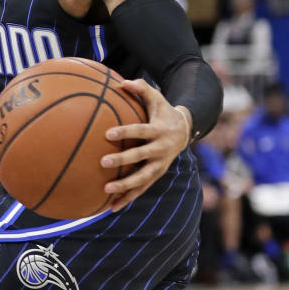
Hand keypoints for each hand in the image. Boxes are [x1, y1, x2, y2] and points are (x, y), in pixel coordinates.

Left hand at [100, 78, 190, 210]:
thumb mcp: (156, 98)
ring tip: (106, 189)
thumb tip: (122, 82)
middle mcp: (161, 149)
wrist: (185, 131)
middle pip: (142, 156)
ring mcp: (160, 165)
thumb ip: (141, 88)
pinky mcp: (156, 175)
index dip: (126, 132)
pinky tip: (111, 207)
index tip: (108, 134)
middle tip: (103, 162)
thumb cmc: (163, 112)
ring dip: (126, 185)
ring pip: (143, 178)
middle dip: (124, 160)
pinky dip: (127, 198)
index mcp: (159, 130)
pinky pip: (141, 189)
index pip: (141, 131)